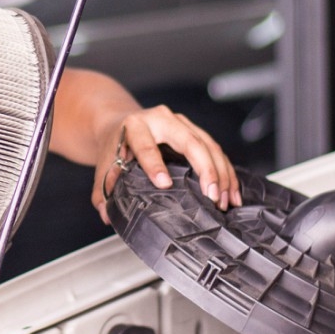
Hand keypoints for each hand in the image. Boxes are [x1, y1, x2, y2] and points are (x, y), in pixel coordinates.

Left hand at [91, 104, 240, 223]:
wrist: (120, 123)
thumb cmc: (114, 145)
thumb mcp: (104, 164)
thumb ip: (102, 190)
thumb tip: (106, 214)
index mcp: (135, 126)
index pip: (146, 145)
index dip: (155, 164)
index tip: (163, 184)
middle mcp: (161, 119)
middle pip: (190, 142)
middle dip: (205, 170)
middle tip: (211, 197)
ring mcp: (182, 123)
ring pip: (209, 146)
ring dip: (221, 174)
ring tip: (224, 200)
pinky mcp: (195, 131)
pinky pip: (216, 150)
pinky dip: (226, 172)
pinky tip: (231, 192)